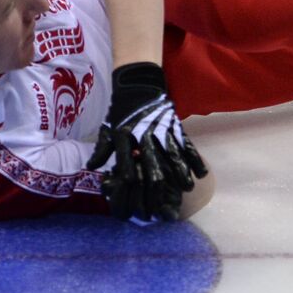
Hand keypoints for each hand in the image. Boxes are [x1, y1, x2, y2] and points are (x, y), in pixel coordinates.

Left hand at [86, 62, 206, 222]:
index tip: (134, 203)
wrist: (139, 85)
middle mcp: (144, 138)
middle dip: (157, 191)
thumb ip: (101, 150)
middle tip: (161, 206)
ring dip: (180, 176)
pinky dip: (195, 160)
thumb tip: (92, 168)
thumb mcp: (107, 129)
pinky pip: (188, 147)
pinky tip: (200, 174)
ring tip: (185, 189)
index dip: (131, 187)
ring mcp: (162, 133)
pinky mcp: (175, 128)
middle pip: (153, 170)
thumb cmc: (121, 111)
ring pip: (174, 159)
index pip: (128, 169)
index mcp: (125, 139)